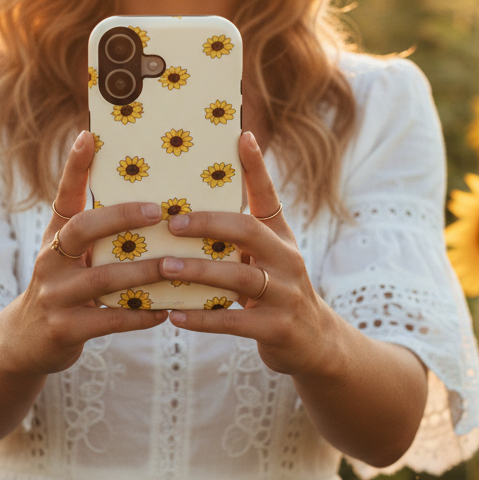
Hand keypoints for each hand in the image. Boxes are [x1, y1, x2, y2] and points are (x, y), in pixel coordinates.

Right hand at [1, 131, 168, 378]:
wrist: (24, 343)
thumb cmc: (63, 289)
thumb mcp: (67, 257)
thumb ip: (96, 235)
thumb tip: (148, 204)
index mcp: (54, 238)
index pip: (64, 196)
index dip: (75, 166)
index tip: (90, 136)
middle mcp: (49, 261)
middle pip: (81, 229)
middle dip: (121, 217)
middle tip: (159, 211)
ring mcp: (55, 296)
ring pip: (103, 278)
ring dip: (143, 272)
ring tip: (174, 265)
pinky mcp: (64, 330)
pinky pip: (109, 320)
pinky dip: (139, 315)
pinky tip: (163, 311)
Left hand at [158, 131, 336, 379]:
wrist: (314, 342)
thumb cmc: (277, 291)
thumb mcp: (270, 257)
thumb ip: (243, 232)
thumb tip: (198, 205)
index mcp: (280, 238)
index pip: (268, 196)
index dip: (256, 167)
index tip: (241, 136)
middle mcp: (286, 260)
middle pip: (249, 232)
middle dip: (208, 224)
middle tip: (172, 223)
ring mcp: (285, 295)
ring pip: (240, 278)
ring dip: (198, 271)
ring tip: (164, 266)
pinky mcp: (276, 329)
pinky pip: (234, 321)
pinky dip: (203, 318)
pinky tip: (175, 315)